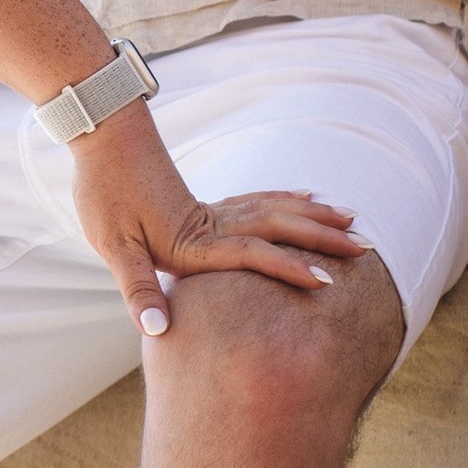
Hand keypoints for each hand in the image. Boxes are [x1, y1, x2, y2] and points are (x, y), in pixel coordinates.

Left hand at [66, 104, 367, 337]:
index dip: (288, 269)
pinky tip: (305, 197)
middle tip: (364, 249)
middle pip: (277, 228)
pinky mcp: (204, 199)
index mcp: (194, 242)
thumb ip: (138, 289)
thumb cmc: (103, 192)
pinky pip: (256, 198)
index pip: (251, 257)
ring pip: (273, 210)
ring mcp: (212, 207)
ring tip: (351, 220)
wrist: (103, 138)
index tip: (327, 283)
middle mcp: (212, 223)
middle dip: (321, 239)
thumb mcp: (113, 246)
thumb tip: (157, 330)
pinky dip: (284, 198)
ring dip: (312, 217)